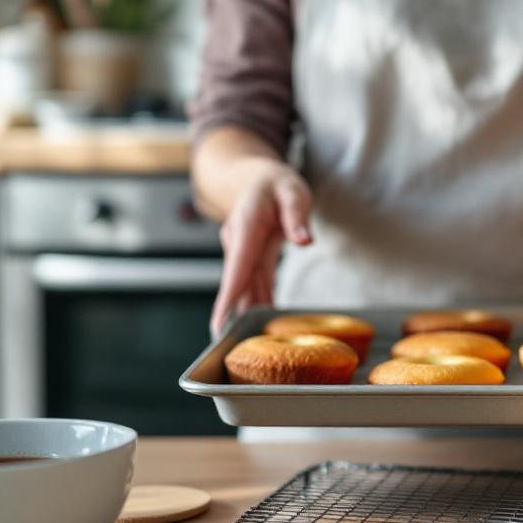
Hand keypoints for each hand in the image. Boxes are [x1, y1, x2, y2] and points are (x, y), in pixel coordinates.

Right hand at [211, 163, 312, 332]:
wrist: (254, 177)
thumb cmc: (275, 183)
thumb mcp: (292, 191)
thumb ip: (297, 216)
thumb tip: (304, 240)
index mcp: (246, 228)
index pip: (236, 269)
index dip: (228, 299)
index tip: (219, 325)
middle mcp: (239, 243)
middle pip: (236, 285)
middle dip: (231, 315)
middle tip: (228, 346)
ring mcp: (242, 251)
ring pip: (244, 286)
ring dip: (246, 311)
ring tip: (248, 343)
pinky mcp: (250, 257)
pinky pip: (253, 282)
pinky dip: (256, 299)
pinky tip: (261, 319)